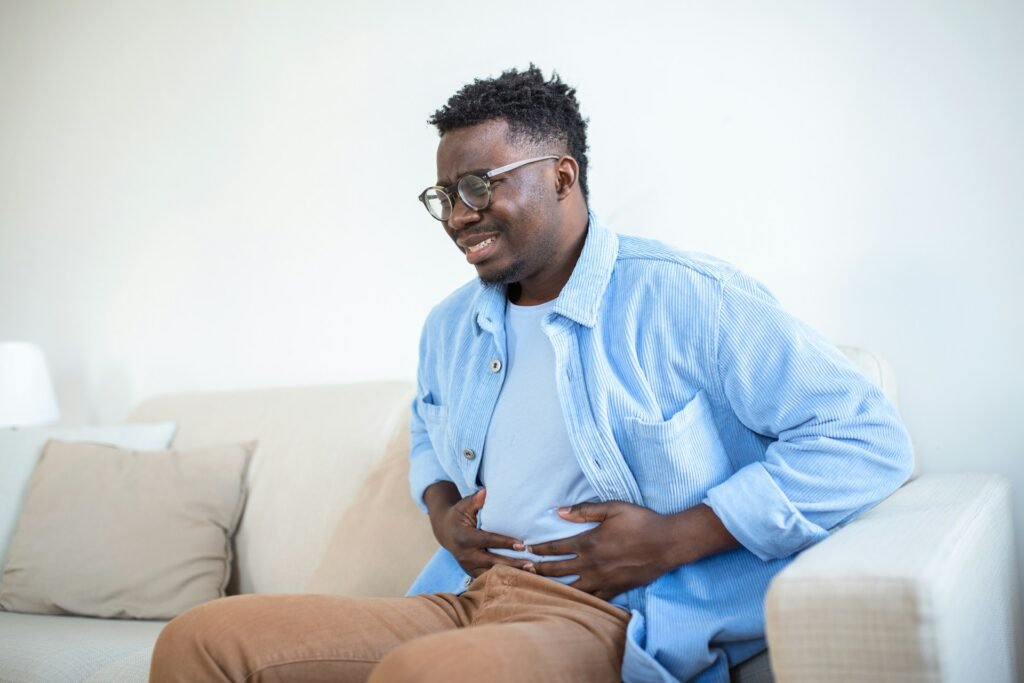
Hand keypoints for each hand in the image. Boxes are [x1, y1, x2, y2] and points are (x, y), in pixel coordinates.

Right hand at [424, 484, 535, 577]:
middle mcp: (465, 555)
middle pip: (492, 562)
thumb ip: (475, 500)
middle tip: (531, 565)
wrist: (444, 531)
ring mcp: (468, 567)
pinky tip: (520, 579)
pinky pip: (488, 578)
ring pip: (491, 574)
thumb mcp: (463, 506)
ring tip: (530, 575)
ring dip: (510, 575)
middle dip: (512, 564)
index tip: (522, 545)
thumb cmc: (458, 516)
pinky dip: (503, 580)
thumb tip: (485, 491)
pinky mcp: (470, 573)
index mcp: (464, 538)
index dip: (505, 543)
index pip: (488, 540)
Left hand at [529, 501, 737, 599]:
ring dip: (552, 588)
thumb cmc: (641, 521)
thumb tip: (558, 511)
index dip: (539, 548)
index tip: (527, 548)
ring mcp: (602, 580)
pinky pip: (592, 600)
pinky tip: (568, 604)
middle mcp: (591, 564)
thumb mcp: (613, 508)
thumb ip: (584, 510)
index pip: (556, 547)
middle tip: (522, 571)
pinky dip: (578, 602)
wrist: (667, 543)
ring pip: (570, 588)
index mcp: (588, 542)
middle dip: (538, 570)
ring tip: (537, 589)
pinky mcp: (615, 590)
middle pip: (557, 570)